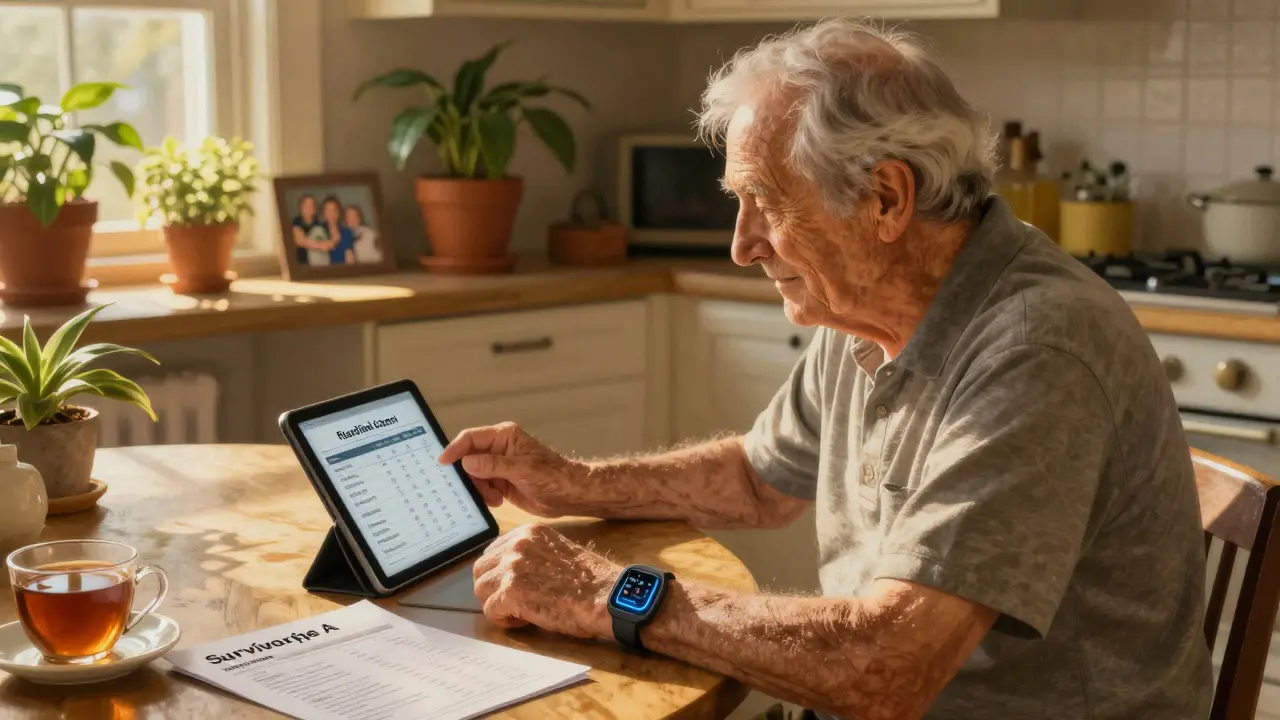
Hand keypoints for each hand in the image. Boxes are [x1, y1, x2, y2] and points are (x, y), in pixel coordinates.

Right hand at [438, 422, 583, 517]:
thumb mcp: (521, 469)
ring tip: (494, 496)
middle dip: (468, 474)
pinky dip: (485, 496)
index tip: (442, 463)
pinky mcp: (501, 483)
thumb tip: (466, 462)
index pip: (472, 438)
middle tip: (470, 489)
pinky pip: (482, 488)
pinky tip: (498, 501)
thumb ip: (493, 465)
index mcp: (504, 437)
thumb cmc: (551, 476)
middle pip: (469, 458)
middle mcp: (499, 449)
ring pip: (474, 476)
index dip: (455, 449)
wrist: (569, 496)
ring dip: (479, 488)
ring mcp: (499, 467)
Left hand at [473, 523, 619, 637]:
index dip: (500, 573)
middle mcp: (517, 544)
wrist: (606, 596)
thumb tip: (511, 572)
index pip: (493, 550)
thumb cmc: (591, 581)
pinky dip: (503, 620)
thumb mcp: (558, 552)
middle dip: (492, 588)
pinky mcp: (511, 592)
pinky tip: (523, 621)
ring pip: (481, 589)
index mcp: (529, 532)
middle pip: (481, 569)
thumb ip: (532, 555)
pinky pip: (489, 610)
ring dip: (496, 603)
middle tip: (513, 602)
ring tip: (520, 612)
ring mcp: (512, 567)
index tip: (515, 586)